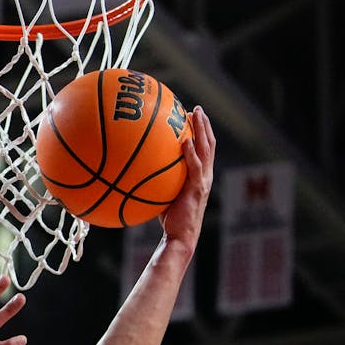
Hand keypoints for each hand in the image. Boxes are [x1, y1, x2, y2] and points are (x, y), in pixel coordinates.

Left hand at [162, 105, 215, 247]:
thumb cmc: (170, 219)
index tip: (191, 116)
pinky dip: (191, 152)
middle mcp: (205, 175)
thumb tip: (135, 170)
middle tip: (196, 108)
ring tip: (195, 114)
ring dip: (202, 130)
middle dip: (204, 125)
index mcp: (200, 176)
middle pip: (209, 144)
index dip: (201, 132)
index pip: (204, 149)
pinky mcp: (197, 188)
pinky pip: (194, 166)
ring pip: (206, 149)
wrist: (180, 236)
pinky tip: (185, 140)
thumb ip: (157, 180)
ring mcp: (203, 181)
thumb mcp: (163, 195)